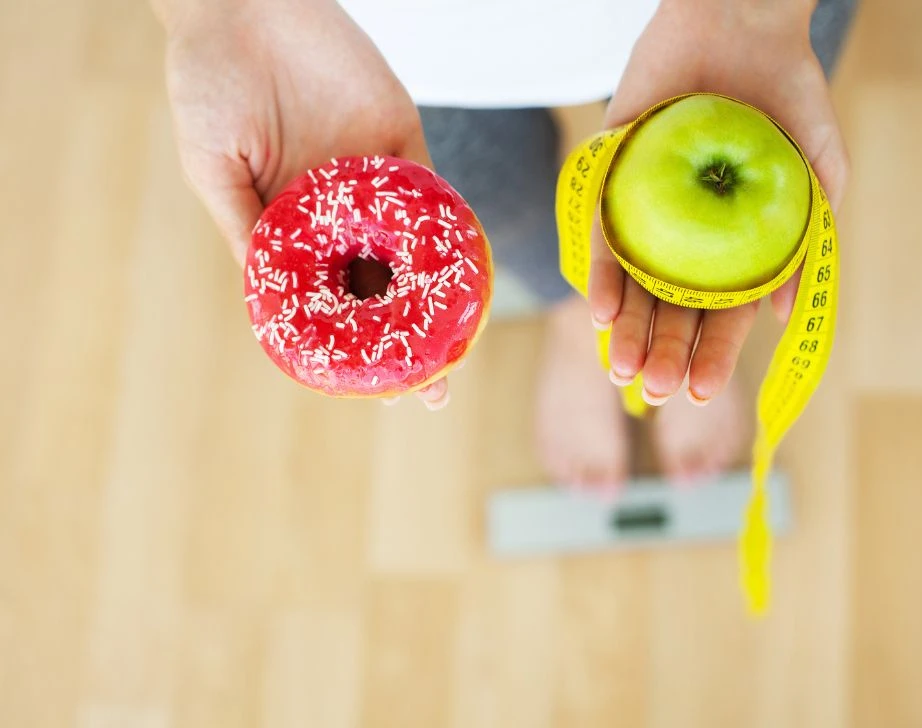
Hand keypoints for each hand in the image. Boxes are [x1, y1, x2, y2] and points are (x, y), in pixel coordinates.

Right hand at [158, 0, 449, 407]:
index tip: (371, 389)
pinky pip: (431, 190)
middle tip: (434, 387)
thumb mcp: (212, 168)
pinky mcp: (401, 138)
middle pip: (382, 285)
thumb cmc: (210, 84)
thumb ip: (245, 229)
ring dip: (439, 299)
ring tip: (460, 349)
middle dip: (409, 336)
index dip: (351, 341)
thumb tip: (269, 303)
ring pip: (415, 250)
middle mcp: (339, 210)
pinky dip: (449, 230)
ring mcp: (374, 177)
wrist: (242, 0)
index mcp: (293, 225)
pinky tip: (463, 277)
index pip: (329, 295)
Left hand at [588, 0, 849, 406]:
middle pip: (670, 309)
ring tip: (623, 369)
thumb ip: (808, 240)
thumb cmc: (790, 92)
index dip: (712, 355)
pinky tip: (601, 310)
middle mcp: (685, 236)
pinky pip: (601, 232)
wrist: (742, 18)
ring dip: (627, 328)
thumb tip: (780, 315)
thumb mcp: (817, 168)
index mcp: (730, 244)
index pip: (719, 314)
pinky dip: (602, 271)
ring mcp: (647, 211)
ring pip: (633, 284)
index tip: (702, 395)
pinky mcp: (611, 178)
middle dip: (664, 353)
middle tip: (655, 392)